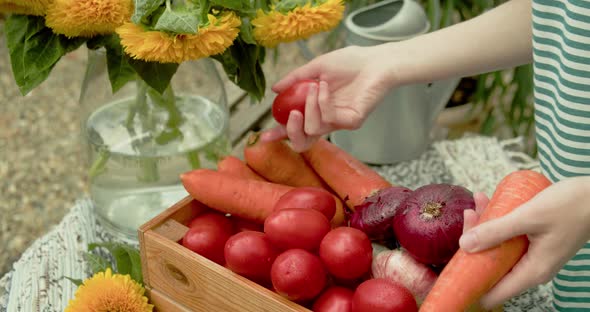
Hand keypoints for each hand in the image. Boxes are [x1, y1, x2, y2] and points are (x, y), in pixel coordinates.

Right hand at [260, 45, 397, 151]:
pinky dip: (322, 102)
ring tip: (315, 87)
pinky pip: (328, 119)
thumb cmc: (349, 62)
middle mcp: (328, 120)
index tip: (264, 137)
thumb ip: (295, 79)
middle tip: (291, 115)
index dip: (280, 134)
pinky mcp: (352, 122)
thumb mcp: (316, 68)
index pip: (296, 128)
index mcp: (317, 110)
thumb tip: (275, 89)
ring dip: (309, 108)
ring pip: (313, 130)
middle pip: (303, 142)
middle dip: (290, 132)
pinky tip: (326, 87)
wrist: (375, 61)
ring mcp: (340, 123)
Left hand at [461, 177, 589, 309]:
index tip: (451, 272)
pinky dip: (497, 221)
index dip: (471, 285)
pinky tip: (488, 201)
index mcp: (532, 271)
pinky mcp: (535, 241)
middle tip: (468, 215)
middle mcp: (532, 268)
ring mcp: (534, 255)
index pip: (495, 292)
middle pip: (492, 264)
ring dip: (485, 226)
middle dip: (474, 243)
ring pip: (498, 246)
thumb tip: (465, 245)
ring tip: (477, 202)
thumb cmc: (571, 206)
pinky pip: (509, 236)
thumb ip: (496, 231)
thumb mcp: (528, 217)